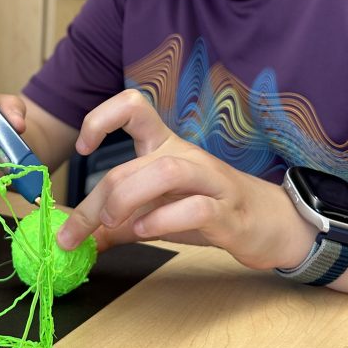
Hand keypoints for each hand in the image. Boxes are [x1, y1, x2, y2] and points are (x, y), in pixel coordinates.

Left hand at [56, 90, 311, 269]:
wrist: (272, 224)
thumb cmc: (209, 211)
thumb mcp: (156, 213)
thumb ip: (117, 224)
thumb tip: (75, 240)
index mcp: (166, 147)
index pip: (133, 107)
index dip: (101, 118)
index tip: (82, 148)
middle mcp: (186, 157)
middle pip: (135, 161)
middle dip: (98, 198)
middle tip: (76, 231)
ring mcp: (210, 183)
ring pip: (166, 172)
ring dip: (129, 198)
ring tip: (112, 223)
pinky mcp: (228, 213)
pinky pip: (196, 208)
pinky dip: (164, 220)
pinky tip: (145, 233)